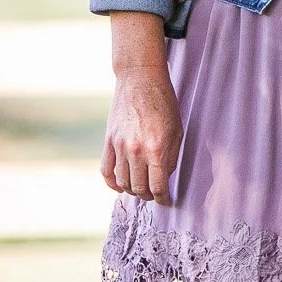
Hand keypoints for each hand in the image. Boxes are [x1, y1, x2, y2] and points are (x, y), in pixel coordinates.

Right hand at [100, 12, 181, 203]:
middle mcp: (135, 151)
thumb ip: (170, 157)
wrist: (140, 80)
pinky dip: (112, 183)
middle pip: (139, 188)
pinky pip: (105, 171)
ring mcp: (119, 146)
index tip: (167, 201)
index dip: (163, 198)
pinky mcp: (108, 141)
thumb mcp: (176, 130)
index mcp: (156, 148)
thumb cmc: (164, 103)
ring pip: (122, 182)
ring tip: (141, 189)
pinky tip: (120, 186)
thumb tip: (164, 178)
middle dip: (148, 196)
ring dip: (132, 190)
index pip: (158, 186)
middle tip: (155, 194)